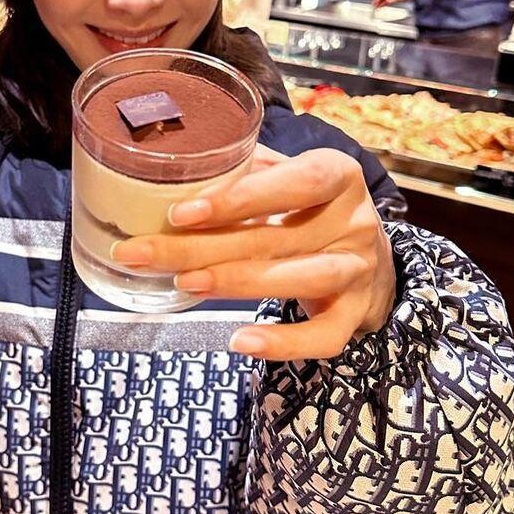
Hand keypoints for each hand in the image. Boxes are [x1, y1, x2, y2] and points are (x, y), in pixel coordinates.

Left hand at [111, 146, 395, 360]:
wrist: (372, 255)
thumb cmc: (309, 207)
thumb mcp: (286, 176)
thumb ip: (245, 171)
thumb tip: (170, 172)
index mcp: (338, 174)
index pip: (295, 182)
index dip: (238, 198)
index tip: (179, 213)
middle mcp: (354, 220)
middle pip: (276, 236)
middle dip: (202, 247)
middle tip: (142, 254)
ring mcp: (358, 269)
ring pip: (299, 278)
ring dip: (236, 282)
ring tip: (183, 284)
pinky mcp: (356, 313)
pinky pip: (324, 335)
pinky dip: (284, 343)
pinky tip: (240, 341)